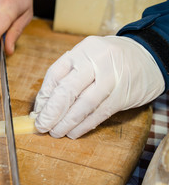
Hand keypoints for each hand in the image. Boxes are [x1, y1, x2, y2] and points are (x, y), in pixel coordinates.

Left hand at [32, 36, 164, 138]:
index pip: (55, 75)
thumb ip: (66, 78)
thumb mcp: (86, 59)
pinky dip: (84, 126)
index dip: (43, 97)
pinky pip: (99, 114)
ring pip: (83, 105)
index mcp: (82, 51)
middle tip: (42, 126)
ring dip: (67, 123)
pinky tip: (74, 132)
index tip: (37, 113)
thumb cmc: (108, 60)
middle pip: (67, 90)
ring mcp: (111, 78)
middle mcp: (96, 62)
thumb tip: (44, 106)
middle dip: (51, 112)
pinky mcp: (122, 95)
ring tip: (56, 132)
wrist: (148, 57)